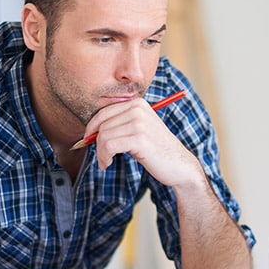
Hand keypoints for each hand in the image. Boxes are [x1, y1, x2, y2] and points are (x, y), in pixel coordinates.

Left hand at [84, 97, 202, 186]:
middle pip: (102, 125)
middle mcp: (138, 110)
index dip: (92, 127)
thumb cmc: (157, 150)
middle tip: (101, 157)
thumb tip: (91, 130)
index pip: (104, 112)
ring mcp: (139, 123)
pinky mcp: (139, 139)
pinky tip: (107, 163)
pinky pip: (110, 146)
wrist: (179, 165)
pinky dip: (104, 157)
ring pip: (104, 136)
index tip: (89, 140)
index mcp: (137, 104)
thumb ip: (120, 124)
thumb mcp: (139, 130)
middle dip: (96, 143)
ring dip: (100, 153)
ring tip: (105, 162)